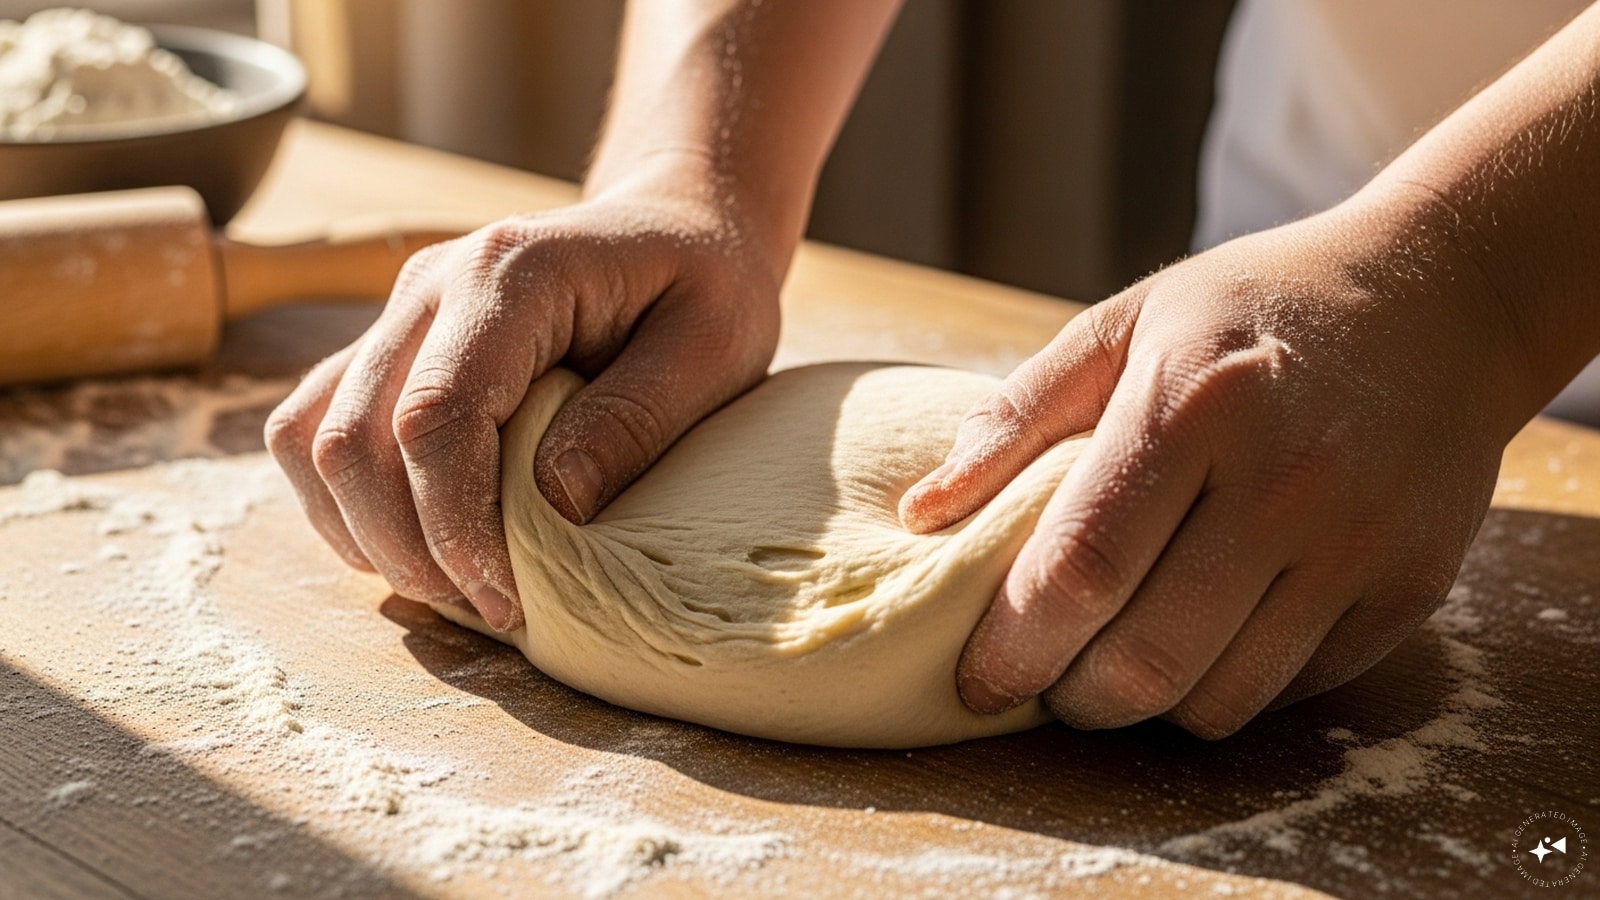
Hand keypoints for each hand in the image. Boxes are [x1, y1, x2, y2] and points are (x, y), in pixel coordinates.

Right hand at [266, 183, 780, 630]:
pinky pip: (316, 434)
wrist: (674, 223)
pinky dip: (348, 508)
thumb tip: (556, 505)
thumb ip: (635, 419)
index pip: (435, 416)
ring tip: (454, 590)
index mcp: (510, 274)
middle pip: (353, 439)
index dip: (454, 525)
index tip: (508, 599)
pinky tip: (419, 549)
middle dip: (406, 550)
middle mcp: (430, 286)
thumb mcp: (713, 347)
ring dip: (365, 535)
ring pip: (312, 440)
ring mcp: (398, 315)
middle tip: (488, 611)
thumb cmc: (706, 284)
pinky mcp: (387, 349)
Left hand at [900, 195, 1530, 737]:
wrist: (1441, 301)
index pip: (1081, 568)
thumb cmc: (1249, 311)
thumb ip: (1016, 416)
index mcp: (1193, 407)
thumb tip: (922, 512)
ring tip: (1115, 664)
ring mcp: (1356, 544)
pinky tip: (1204, 638)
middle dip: (1071, 698)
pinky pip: (1290, 690)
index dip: (1014, 646)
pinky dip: (1227, 687)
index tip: (978, 681)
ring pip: (1220, 698)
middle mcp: (1284, 482)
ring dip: (1145, 706)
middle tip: (1045, 681)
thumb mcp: (1125, 323)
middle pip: (1146, 658)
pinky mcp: (1408, 587)